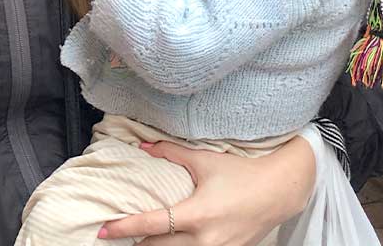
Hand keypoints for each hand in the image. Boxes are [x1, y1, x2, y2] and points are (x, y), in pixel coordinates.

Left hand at [99, 136, 314, 244]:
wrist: (278, 192)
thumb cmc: (239, 173)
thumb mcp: (203, 160)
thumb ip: (170, 153)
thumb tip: (142, 147)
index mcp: (196, 215)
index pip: (151, 225)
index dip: (125, 228)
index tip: (104, 230)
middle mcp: (205, 240)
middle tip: (113, 239)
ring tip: (138, 242)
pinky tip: (168, 243)